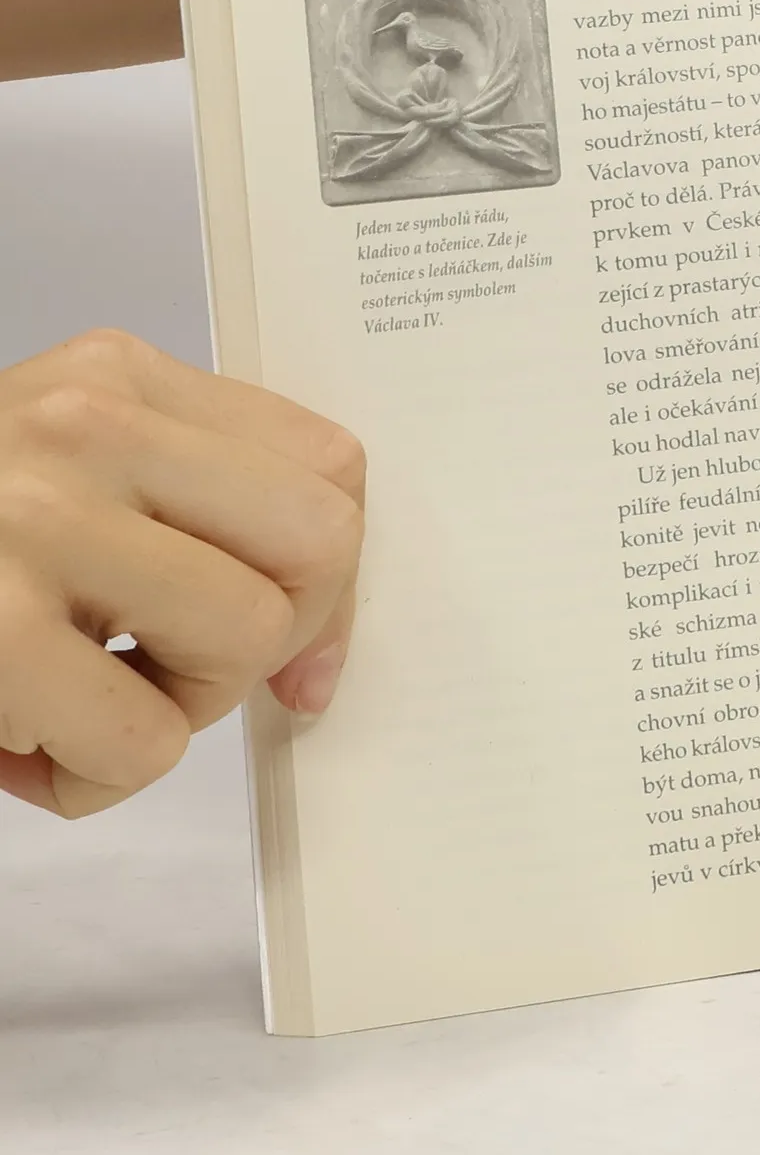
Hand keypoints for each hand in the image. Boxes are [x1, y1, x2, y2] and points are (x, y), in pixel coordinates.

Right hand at [0, 330, 363, 816]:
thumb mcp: (63, 478)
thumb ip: (195, 521)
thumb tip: (316, 662)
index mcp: (114, 376)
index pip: (331, 467)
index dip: (334, 576)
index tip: (294, 639)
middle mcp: (79, 423)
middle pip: (318, 545)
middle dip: (268, 638)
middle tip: (170, 668)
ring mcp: (27, 519)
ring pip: (245, 639)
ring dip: (178, 710)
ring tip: (79, 696)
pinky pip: (144, 743)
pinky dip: (95, 778)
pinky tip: (18, 744)